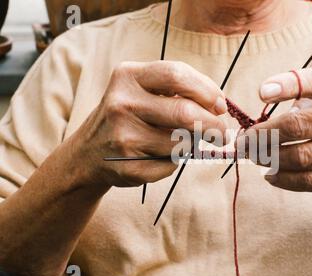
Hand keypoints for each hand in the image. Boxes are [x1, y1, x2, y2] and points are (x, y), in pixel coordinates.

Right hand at [69, 61, 227, 187]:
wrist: (89, 152)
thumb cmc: (129, 115)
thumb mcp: (143, 90)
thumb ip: (178, 91)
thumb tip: (220, 107)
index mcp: (128, 77)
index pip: (177, 75)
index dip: (207, 91)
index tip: (221, 106)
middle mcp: (122, 104)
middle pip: (185, 113)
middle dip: (214, 125)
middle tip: (222, 133)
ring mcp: (122, 137)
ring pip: (182, 143)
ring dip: (193, 144)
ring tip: (183, 142)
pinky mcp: (127, 165)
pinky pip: (170, 165)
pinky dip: (175, 162)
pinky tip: (160, 156)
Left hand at [244, 67, 311, 191]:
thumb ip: (310, 93)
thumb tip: (266, 115)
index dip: (287, 86)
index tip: (262, 92)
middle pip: (299, 127)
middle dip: (262, 135)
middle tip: (241, 141)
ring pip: (301, 157)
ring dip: (268, 158)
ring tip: (251, 155)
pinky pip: (311, 181)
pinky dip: (284, 179)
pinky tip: (270, 174)